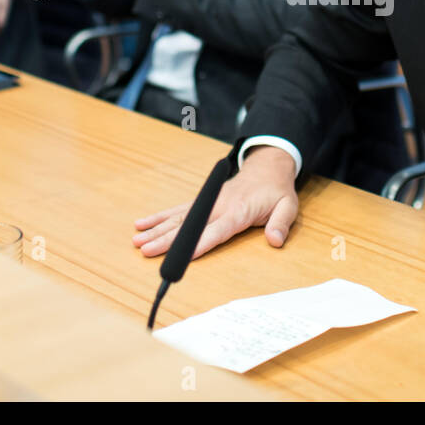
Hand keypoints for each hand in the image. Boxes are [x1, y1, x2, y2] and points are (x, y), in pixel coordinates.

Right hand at [133, 146, 298, 259]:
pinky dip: (159, 217)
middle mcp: (218, 205)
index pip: (216, 230)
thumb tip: (275, 240)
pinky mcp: (202, 200)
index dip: (199, 243)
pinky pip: (178, 210)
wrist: (268, 167)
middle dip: (166, 239)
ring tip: (136, 240)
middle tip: (145, 251)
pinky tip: (142, 224)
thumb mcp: (288, 206)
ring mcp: (208, 201)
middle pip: (189, 225)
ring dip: (156, 228)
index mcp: (238, 211)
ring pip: (178, 217)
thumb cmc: (276, 191)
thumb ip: (281, 224)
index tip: (181, 256)